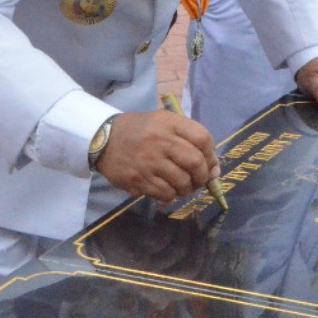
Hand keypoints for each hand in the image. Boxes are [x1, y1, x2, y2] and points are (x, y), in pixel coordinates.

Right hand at [95, 110, 217, 203]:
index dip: (211, 155)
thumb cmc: (139, 131)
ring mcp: (149, 161)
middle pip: (196, 162)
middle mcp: (160, 140)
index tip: (210, 164)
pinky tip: (165, 189)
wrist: (103, 139)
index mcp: (168, 123)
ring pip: (183, 182)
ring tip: (181, 185)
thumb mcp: (162, 122)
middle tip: (197, 180)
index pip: (202, 138)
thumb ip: (189, 139)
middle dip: (202, 176)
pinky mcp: (138, 180)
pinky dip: (171, 195)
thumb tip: (215, 170)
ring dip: (187, 188)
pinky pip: (166, 194)